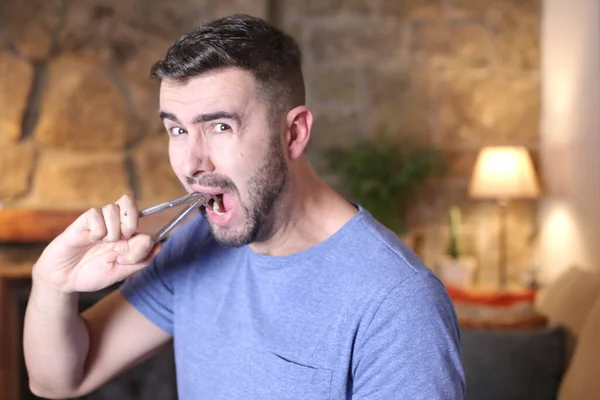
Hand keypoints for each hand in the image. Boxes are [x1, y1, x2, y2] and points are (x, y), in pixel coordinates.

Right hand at [33, 195, 160, 292]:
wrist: (64, 280)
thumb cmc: (92, 274)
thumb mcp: (121, 272)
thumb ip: (140, 260)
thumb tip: (159, 245)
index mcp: (127, 235)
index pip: (145, 221)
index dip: (144, 237)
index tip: (134, 256)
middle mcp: (114, 224)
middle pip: (129, 201)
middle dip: (130, 221)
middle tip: (123, 239)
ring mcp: (98, 222)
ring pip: (113, 208)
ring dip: (111, 230)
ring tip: (102, 243)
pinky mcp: (82, 222)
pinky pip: (95, 214)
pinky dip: (96, 230)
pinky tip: (89, 240)